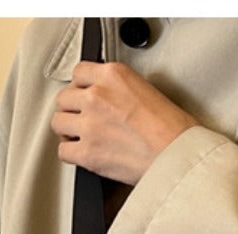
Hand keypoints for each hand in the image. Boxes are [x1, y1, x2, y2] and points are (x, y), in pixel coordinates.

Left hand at [51, 61, 199, 185]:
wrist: (179, 157)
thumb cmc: (175, 131)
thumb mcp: (148, 91)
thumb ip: (120, 91)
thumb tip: (109, 101)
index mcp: (113, 76)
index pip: (79, 73)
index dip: (81, 87)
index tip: (85, 96)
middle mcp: (97, 96)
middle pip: (64, 98)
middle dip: (73, 109)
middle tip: (83, 119)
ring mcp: (90, 125)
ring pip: (58, 122)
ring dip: (68, 130)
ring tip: (80, 137)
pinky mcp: (88, 153)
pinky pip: (63, 151)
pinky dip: (71, 153)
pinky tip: (82, 154)